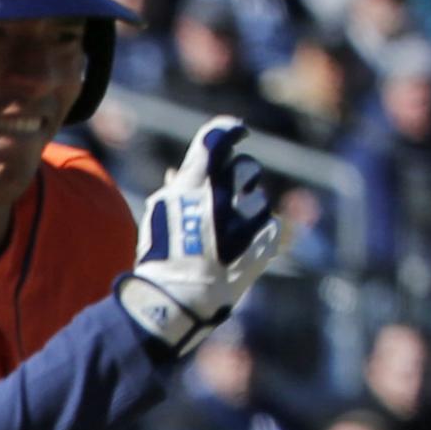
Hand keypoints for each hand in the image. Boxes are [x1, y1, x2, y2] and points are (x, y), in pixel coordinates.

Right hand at [117, 117, 285, 356]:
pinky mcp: (263, 242)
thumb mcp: (160, 216)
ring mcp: (245, 220)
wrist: (177, 299)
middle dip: (240, 177)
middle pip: (245, 167)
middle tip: (232, 193)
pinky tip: (242, 248)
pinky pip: (270, 226)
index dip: (229, 130)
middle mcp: (222, 195)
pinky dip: (259, 234)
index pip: (218, 138)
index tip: (236, 132)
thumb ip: (179, 189)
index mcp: (193, 184)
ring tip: (231, 232)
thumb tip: (182, 171)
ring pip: (259, 199)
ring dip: (249, 210)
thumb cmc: (161, 258)